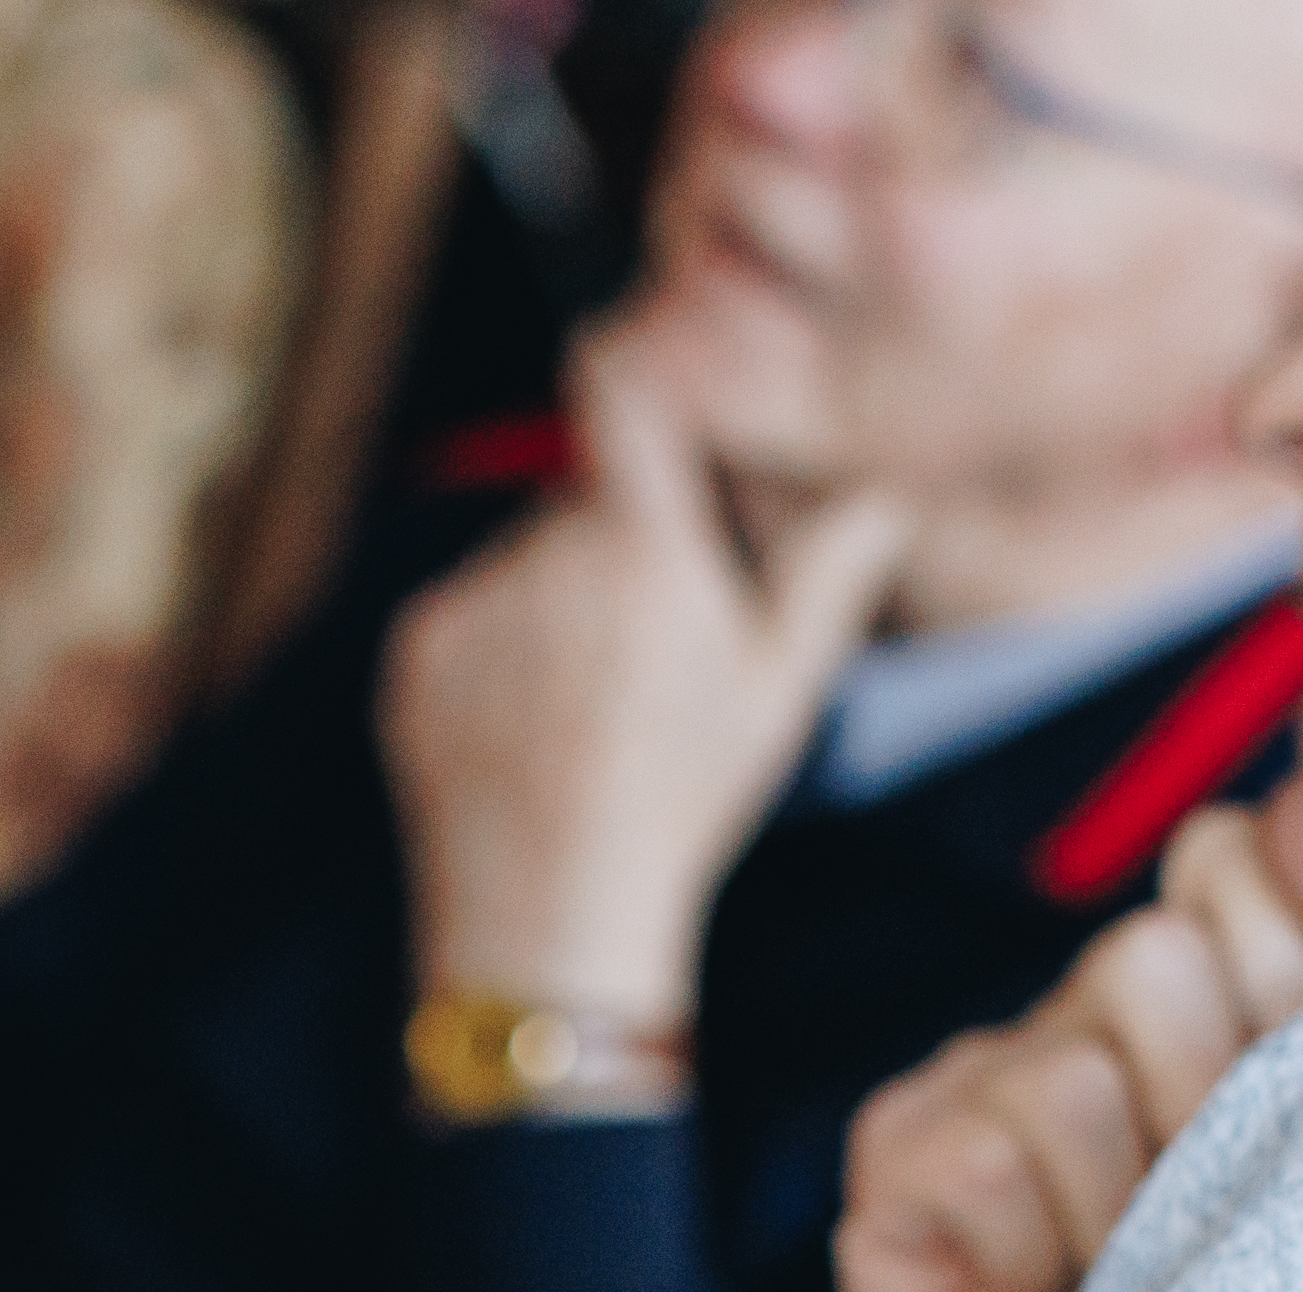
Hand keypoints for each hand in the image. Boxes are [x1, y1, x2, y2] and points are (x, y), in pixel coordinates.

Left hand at [381, 337, 910, 1022]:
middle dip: (617, 537)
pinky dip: (496, 648)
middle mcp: (545, 560)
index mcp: (641, 552)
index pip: (622, 391)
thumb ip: (826, 570)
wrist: (550, 915)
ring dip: (554, 599)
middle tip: (649, 636)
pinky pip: (467, 613)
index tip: (641, 367)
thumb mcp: (777, 692)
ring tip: (587, 704)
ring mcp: (471, 604)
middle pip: (583, 497)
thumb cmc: (682, 802)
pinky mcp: (416, 649)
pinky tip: (529, 723)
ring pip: (523, 559)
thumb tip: (886, 485)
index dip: (633, 364)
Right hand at [835, 809, 1302, 1291]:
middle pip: (1154, 953)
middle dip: (1203, 1105)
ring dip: (1125, 1199)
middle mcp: (1089, 1013)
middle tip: (1196, 1228)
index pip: (1229, 864)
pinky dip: (1037, 1244)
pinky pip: (990, 1143)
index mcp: (1216, 989)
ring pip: (1078, 1058)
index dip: (1281, 987)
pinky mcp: (898, 1145)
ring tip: (1124, 1281)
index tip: (1294, 1131)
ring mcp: (978, 1073)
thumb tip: (1238, 838)